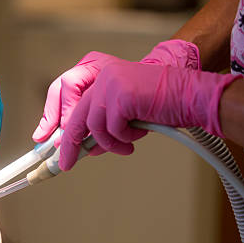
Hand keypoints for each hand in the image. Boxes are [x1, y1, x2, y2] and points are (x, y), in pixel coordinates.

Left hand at [33, 40, 200, 143]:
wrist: (191, 96)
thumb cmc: (162, 107)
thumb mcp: (125, 115)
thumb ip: (103, 124)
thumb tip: (82, 148)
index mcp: (101, 76)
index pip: (70, 103)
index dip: (59, 127)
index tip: (52, 149)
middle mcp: (102, 76)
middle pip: (75, 118)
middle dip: (69, 146)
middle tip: (64, 166)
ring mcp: (111, 83)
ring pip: (94, 127)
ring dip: (110, 144)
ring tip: (127, 147)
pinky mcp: (120, 94)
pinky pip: (111, 129)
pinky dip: (124, 139)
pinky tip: (138, 135)